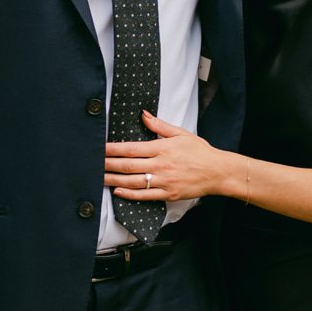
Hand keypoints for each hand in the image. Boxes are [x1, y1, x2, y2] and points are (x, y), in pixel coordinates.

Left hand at [104, 110, 234, 202]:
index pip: (131, 148)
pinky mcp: (168, 194)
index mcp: (163, 148)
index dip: (113, 149)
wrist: (218, 172)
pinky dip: (129, 194)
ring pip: (133, 181)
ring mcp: (164, 181)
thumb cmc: (200, 152)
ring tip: (100, 177)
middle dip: (108, 164)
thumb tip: (143, 115)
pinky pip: (145, 195)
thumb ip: (160, 126)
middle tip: (93, 163)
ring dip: (114, 179)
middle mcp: (161, 165)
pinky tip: (118, 191)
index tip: (100, 148)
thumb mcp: (181, 134)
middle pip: (128, 165)